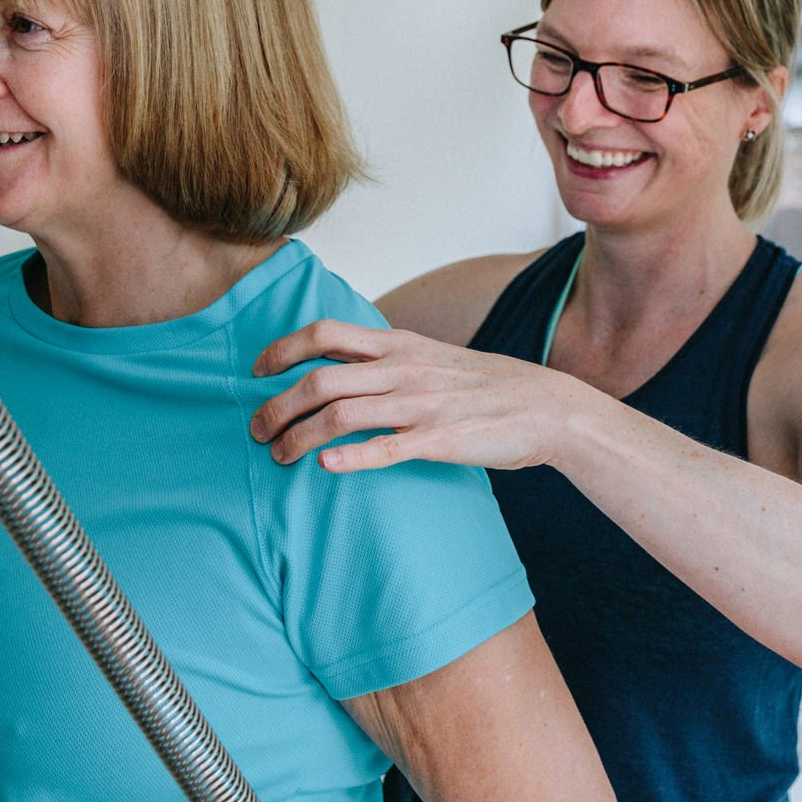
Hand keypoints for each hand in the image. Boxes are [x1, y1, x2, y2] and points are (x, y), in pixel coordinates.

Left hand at [249, 320, 577, 472]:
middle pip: (318, 381)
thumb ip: (386, 358)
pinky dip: (349, 458)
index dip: (283, 350)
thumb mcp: (430, 356)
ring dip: (298, 437)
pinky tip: (324, 467)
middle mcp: (402, 369)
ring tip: (278, 456)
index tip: (256, 371)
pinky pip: (385, 449)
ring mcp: (419, 405)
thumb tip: (340, 364)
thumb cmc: (483, 386)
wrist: (545, 406)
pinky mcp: (438, 440)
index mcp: (398, 345)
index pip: (325, 334)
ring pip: (339, 415)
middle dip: (276, 406)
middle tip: (257, 430)